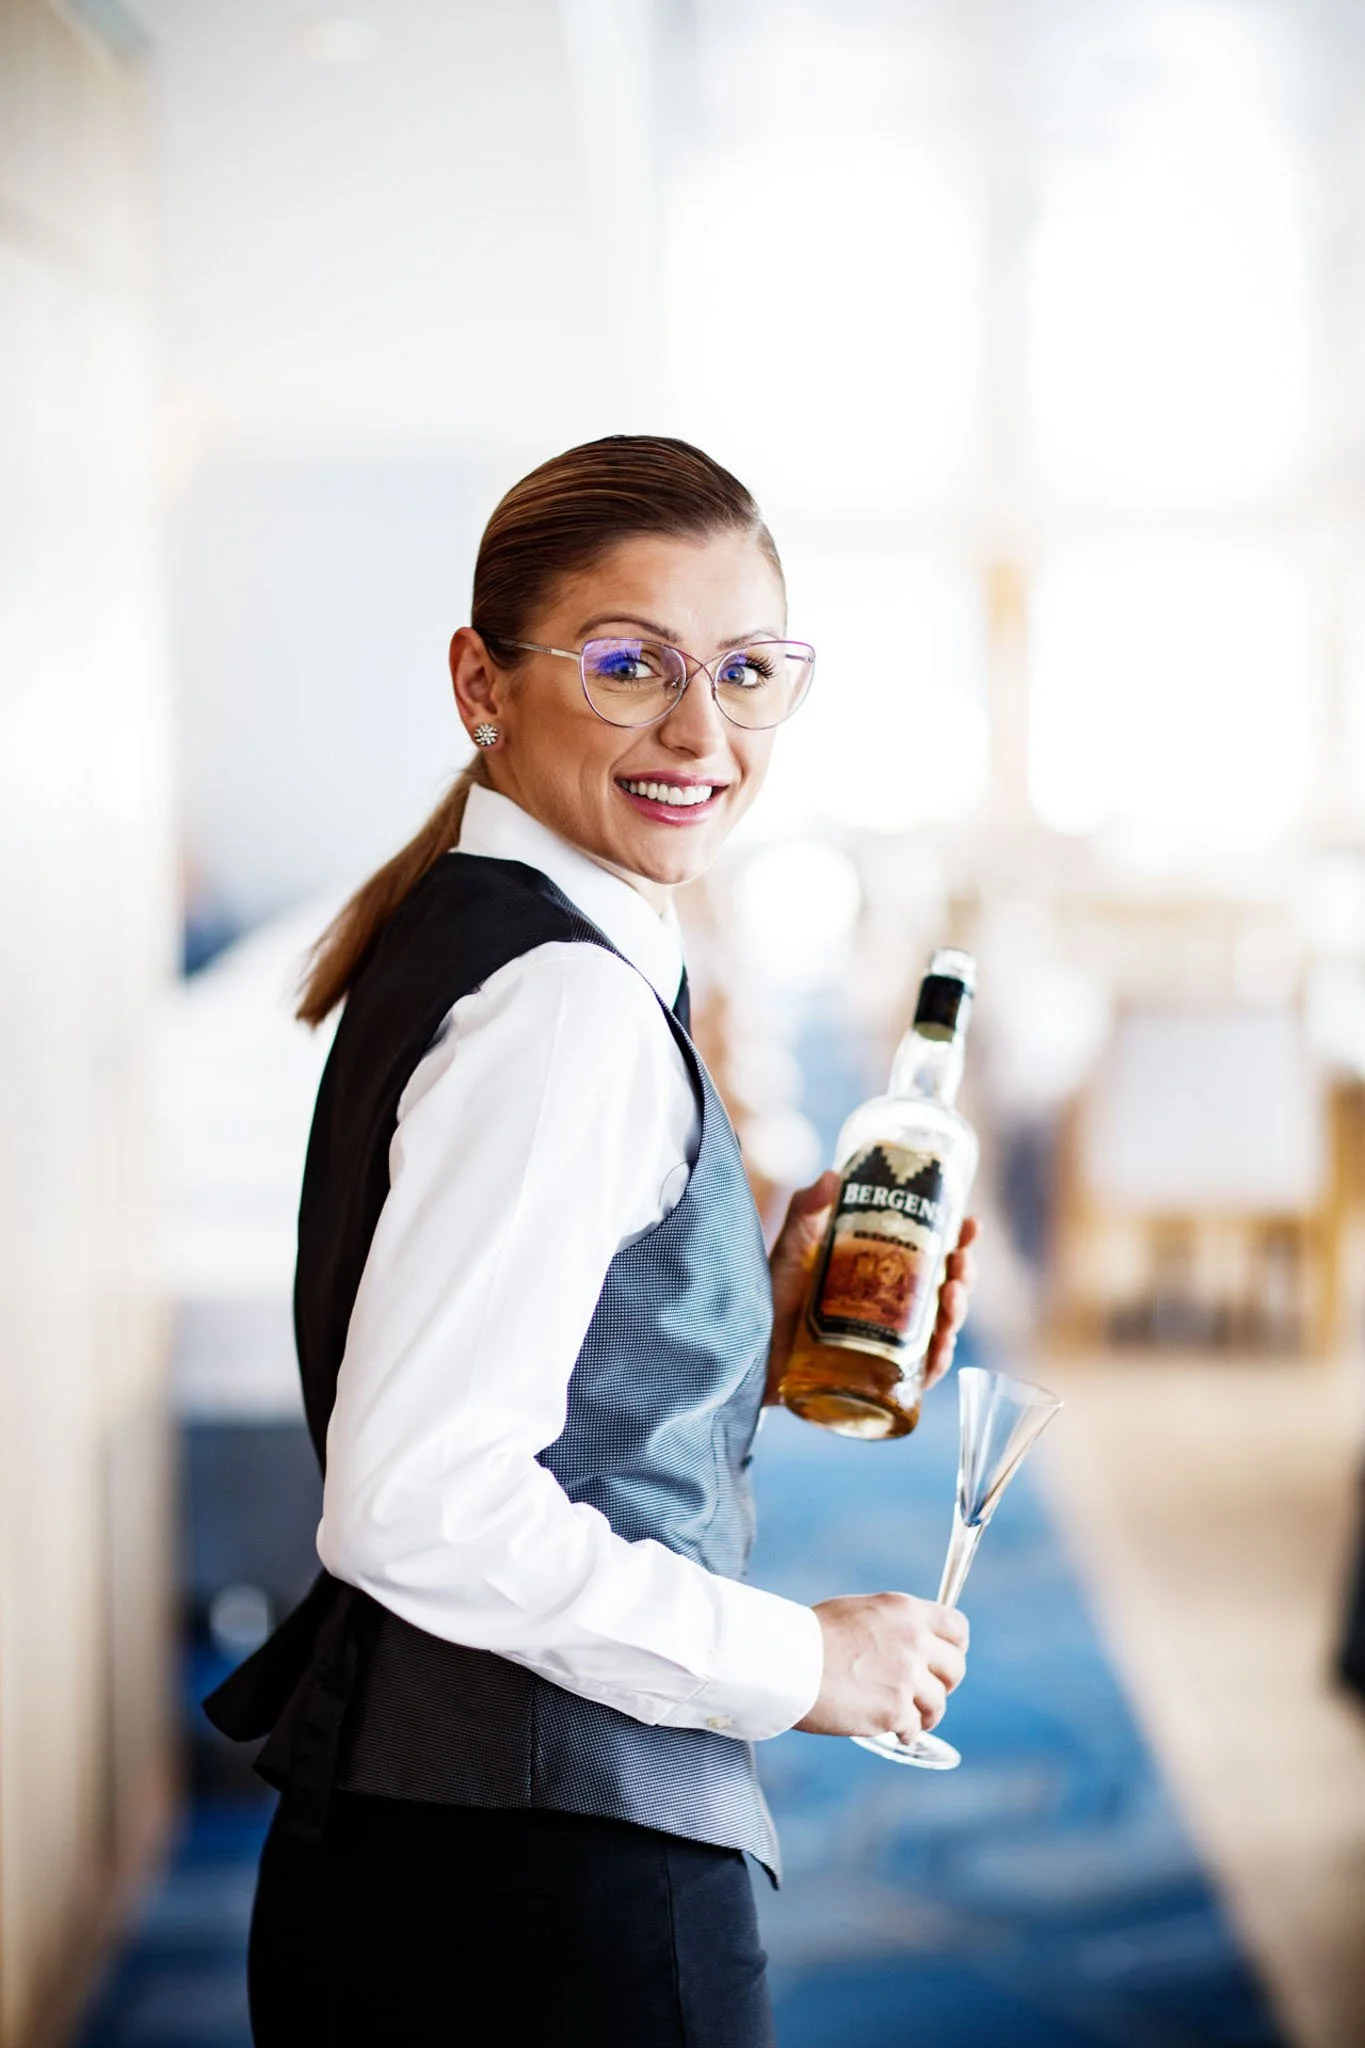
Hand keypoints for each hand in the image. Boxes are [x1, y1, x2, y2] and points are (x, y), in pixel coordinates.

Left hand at [765, 1178, 980, 1403]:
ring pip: (940, 1328)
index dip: (956, 1240)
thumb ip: (808, 1210)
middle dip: (962, 1274)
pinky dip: (938, 1360)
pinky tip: (942, 1343)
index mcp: (881, 1274)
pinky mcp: (881, 1378)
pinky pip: (921, 1373)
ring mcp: (890, 1344)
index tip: (970, 1223)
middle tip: (961, 1260)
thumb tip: (833, 1174)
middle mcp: (892, 1309)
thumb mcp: (792, 1248)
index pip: (930, 1254)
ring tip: (953, 1291)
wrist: (749, 1349)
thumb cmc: (771, 1298)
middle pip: (943, 1290)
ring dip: (957, 1311)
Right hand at [795, 1593, 968, 1743]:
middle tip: (923, 1694)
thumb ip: (894, 1626)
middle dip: (942, 1685)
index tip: (942, 1662)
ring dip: (924, 1714)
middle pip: (955, 1669)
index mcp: (905, 1611)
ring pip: (937, 1704)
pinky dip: (903, 1732)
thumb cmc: (811, 1637)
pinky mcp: (894, 1710)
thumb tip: (912, 1644)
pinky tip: (889, 1730)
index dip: (954, 1648)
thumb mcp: (861, 1612)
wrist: (787, 1663)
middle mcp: (914, 1640)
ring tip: (904, 1718)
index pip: (958, 1628)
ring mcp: (907, 1677)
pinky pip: (914, 1728)